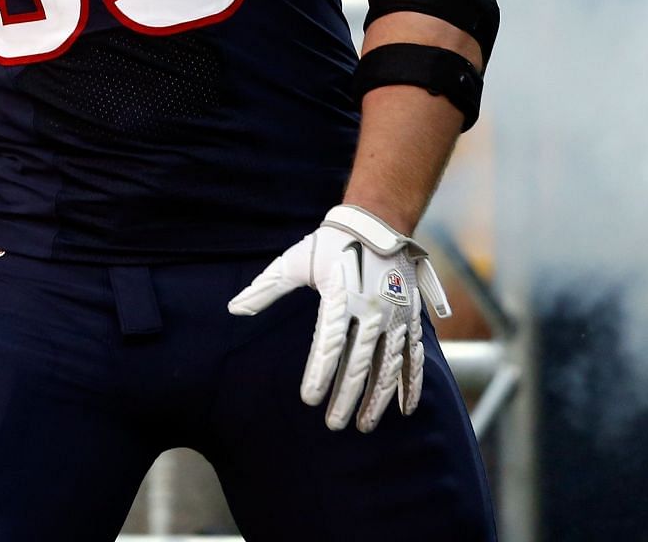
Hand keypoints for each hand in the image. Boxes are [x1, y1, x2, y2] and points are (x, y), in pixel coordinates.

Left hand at [227, 204, 450, 431]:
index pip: (329, 344)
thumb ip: (266, 288)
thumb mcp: (295, 261)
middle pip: (358, 363)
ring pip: (388, 366)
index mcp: (340, 296)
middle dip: (346, 398)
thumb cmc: (330, 244)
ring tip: (364, 425)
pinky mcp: (410, 319)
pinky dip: (411, 384)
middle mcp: (370, 310)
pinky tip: (404, 409)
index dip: (319, 373)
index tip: (309, 400)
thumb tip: (234, 308)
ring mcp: (394, 316)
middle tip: (333, 424)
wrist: (377, 223)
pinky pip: (414, 356)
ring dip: (377, 399)